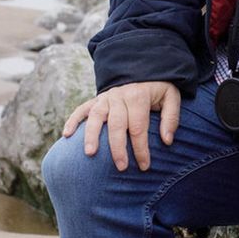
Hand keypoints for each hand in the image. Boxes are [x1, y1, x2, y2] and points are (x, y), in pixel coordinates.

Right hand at [61, 81, 181, 171]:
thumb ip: (171, 118)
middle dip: (118, 148)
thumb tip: (167, 141)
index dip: (141, 149)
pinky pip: (82, 109)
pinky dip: (73, 120)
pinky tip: (67, 135)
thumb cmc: (158, 90)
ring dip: (92, 135)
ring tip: (90, 153)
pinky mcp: (96, 99)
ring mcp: (105, 97)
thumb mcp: (171, 97)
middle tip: (121, 167)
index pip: (138, 127)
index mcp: (138, 96)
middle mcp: (119, 96)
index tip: (144, 166)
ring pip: (96, 116)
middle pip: (117, 124)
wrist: (143, 70)